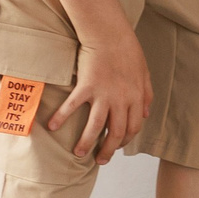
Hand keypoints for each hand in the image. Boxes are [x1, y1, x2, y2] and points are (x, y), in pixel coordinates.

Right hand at [49, 32, 150, 164]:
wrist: (111, 35)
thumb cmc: (128, 52)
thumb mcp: (144, 74)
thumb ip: (146, 95)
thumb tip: (145, 114)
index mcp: (136, 98)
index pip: (133, 127)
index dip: (125, 140)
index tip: (117, 146)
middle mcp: (122, 100)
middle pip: (116, 132)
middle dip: (107, 150)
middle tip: (100, 161)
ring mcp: (104, 95)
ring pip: (96, 126)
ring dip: (87, 143)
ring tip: (78, 154)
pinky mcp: (87, 87)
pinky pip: (73, 107)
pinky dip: (62, 118)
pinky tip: (52, 127)